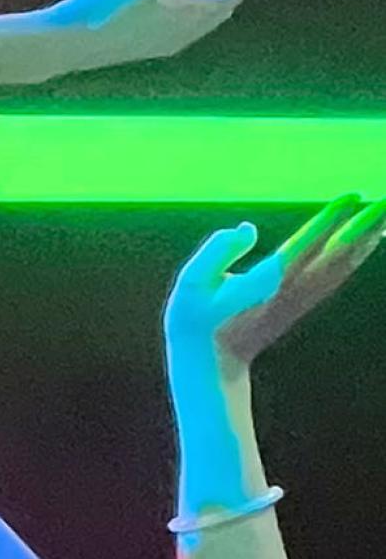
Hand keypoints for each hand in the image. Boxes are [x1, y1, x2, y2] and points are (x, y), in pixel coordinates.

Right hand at [166, 196, 385, 379]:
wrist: (209, 362)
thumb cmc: (195, 319)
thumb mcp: (192, 282)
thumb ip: (218, 251)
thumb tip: (247, 229)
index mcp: (268, 281)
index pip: (308, 243)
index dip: (331, 218)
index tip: (353, 196)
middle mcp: (292, 290)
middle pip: (337, 254)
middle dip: (363, 227)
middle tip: (385, 203)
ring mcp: (299, 300)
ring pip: (342, 267)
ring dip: (366, 242)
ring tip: (384, 219)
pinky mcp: (299, 305)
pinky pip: (335, 277)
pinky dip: (354, 259)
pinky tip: (364, 247)